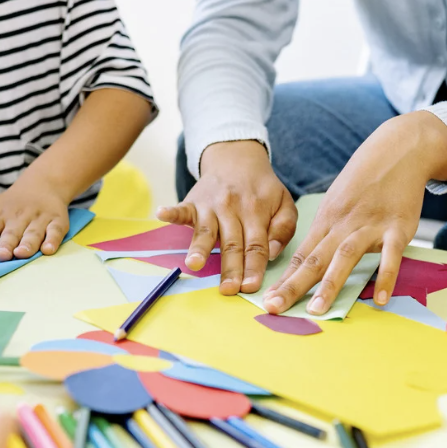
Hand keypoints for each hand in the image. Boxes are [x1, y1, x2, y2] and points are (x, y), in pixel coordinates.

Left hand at [0, 178, 70, 258]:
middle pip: (11, 232)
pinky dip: (53, 240)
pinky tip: (48, 250)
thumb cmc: (11, 203)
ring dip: (28, 243)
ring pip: (33, 233)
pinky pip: (55, 231)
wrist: (43, 184)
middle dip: (6, 243)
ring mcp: (39, 219)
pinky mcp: (57, 221)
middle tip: (1, 255)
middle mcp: (19, 218)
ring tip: (21, 254)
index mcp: (0, 216)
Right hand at [158, 141, 295, 292]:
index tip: (251, 287)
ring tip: (194, 263)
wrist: (237, 158)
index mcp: (257, 213)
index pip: (256, 245)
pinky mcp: (193, 201)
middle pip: (232, 244)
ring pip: (206, 231)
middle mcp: (233, 210)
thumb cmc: (262, 189)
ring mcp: (211, 206)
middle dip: (230, 268)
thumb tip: (272, 252)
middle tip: (228, 289)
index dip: (253, 267)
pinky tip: (161, 214)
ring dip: (200, 247)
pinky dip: (171, 212)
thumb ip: (284, 228)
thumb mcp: (284, 203)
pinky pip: (181, 208)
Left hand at [256, 113, 446, 313]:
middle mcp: (343, 224)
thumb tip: (310, 259)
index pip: (301, 254)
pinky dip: (386, 277)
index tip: (267, 300)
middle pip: (314, 259)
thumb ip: (327, 230)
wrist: (399, 150)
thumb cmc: (367, 179)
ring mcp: (370, 225)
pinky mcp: (398, 228)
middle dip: (293, 285)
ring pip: (345, 257)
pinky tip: (381, 299)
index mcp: (327, 219)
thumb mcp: (338, 200)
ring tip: (318, 309)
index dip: (284, 279)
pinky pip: (391, 256)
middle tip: (274, 307)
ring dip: (330, 284)